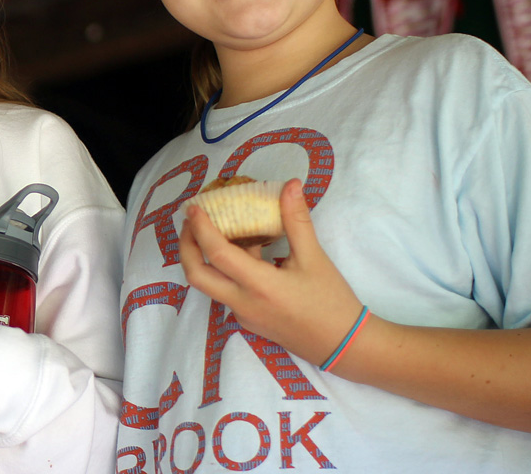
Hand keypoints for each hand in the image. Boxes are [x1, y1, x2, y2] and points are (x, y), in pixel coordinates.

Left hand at [178, 178, 362, 366]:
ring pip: (210, 285)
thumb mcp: (315, 258)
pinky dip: (224, 269)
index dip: (201, 228)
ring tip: (211, 229)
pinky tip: (241, 251)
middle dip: (186, 246)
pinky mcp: (249, 321)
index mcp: (259, 286)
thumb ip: (296, 220)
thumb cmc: (331, 301)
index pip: (217, 254)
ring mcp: (243, 315)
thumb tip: (290, 184)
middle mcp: (243, 303)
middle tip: (191, 221)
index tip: (193, 207)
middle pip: (196, 275)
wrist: (344, 345)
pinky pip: (227, 291)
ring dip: (204, 258)